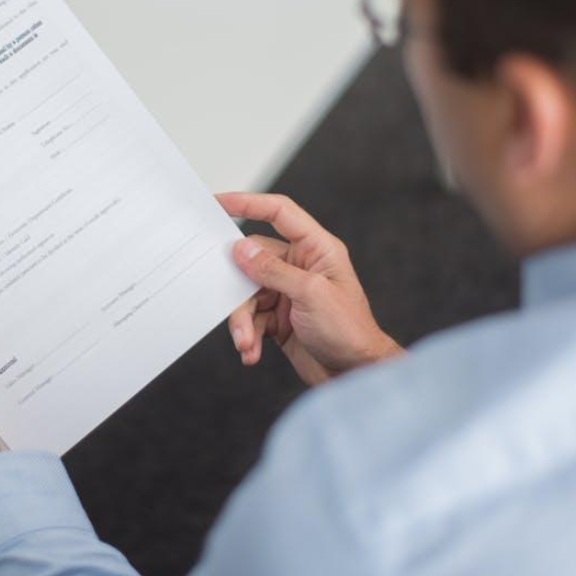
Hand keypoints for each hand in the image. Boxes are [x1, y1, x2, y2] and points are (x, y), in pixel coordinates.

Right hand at [217, 193, 401, 385]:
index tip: (220, 202)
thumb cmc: (350, 331)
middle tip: (232, 306)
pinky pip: (253, 318)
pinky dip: (249, 335)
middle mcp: (301, 267)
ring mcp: (289, 292)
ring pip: (249, 295)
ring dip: (243, 321)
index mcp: (317, 249)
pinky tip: (252, 351)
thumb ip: (273, 270)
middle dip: (240, 290)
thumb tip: (242, 249)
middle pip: (254, 261)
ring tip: (247, 341)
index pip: (280, 214)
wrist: (354, 373)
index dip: (249, 203)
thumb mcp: (310, 294)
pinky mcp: (280, 318)